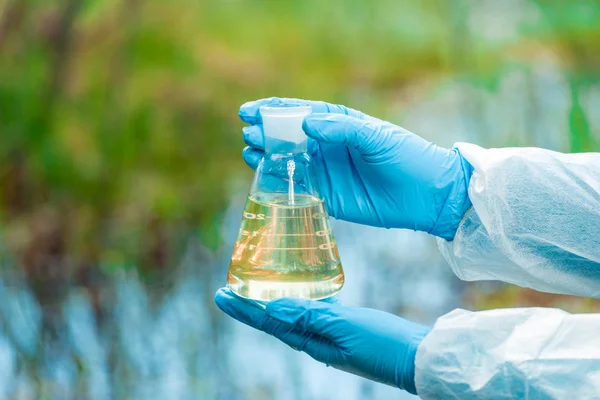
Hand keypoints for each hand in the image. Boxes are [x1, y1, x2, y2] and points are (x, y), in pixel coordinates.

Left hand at [214, 287, 430, 394]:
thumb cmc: (382, 344)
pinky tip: (302, 292)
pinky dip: (301, 300)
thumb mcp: (344, 328)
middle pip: (275, 319)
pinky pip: (314, 311)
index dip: (244, 309)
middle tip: (227, 289)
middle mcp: (316, 339)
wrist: (415, 357)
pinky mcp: (345, 326)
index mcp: (311, 341)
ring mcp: (330, 334)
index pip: (269, 322)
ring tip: (256, 288)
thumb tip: (272, 309)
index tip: (220, 295)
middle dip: (250, 305)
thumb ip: (309, 317)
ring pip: (293, 314)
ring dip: (271, 301)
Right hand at [239, 97, 472, 239]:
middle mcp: (327, 146)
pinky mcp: (327, 197)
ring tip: (250, 152)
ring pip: (287, 162)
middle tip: (248, 133)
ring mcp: (325, 171)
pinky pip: (296, 189)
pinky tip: (263, 178)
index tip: (250, 110)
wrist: (427, 196)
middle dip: (265, 133)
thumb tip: (305, 123)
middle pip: (287, 137)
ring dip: (267, 157)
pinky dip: (279, 184)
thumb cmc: (406, 157)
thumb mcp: (376, 137)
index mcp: (338, 124)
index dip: (274, 110)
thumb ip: (342, 129)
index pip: (299, 112)